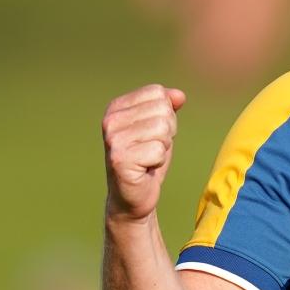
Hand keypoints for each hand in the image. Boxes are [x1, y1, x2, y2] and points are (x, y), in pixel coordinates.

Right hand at [102, 85, 185, 220]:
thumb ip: (168, 106)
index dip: (166, 114)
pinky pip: (159, 150)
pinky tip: (145, 169)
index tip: (152, 133)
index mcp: (116, 107)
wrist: (132, 195)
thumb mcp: (160, 127)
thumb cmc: (148, 158)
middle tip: (151, 148)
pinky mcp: (120, 159)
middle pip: (163, 110)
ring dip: (163, 147)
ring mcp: (113, 140)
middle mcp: (110, 120)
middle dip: (167, 132)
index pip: (158, 93)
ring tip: (148, 158)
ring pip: (163, 129)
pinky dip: (159, 161)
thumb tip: (179, 95)